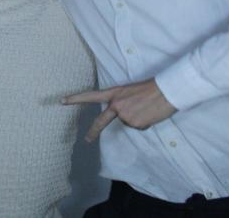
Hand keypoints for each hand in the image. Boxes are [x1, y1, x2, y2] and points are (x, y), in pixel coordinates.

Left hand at [62, 78, 176, 141]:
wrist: (166, 91)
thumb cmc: (151, 88)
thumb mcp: (131, 92)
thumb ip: (123, 103)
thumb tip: (124, 117)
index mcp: (114, 93)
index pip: (91, 96)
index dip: (76, 99)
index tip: (62, 101)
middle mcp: (116, 105)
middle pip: (101, 121)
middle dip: (93, 131)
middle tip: (86, 140)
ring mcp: (124, 115)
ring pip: (129, 123)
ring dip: (138, 118)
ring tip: (147, 107)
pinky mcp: (134, 124)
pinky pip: (138, 127)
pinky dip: (145, 122)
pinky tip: (150, 114)